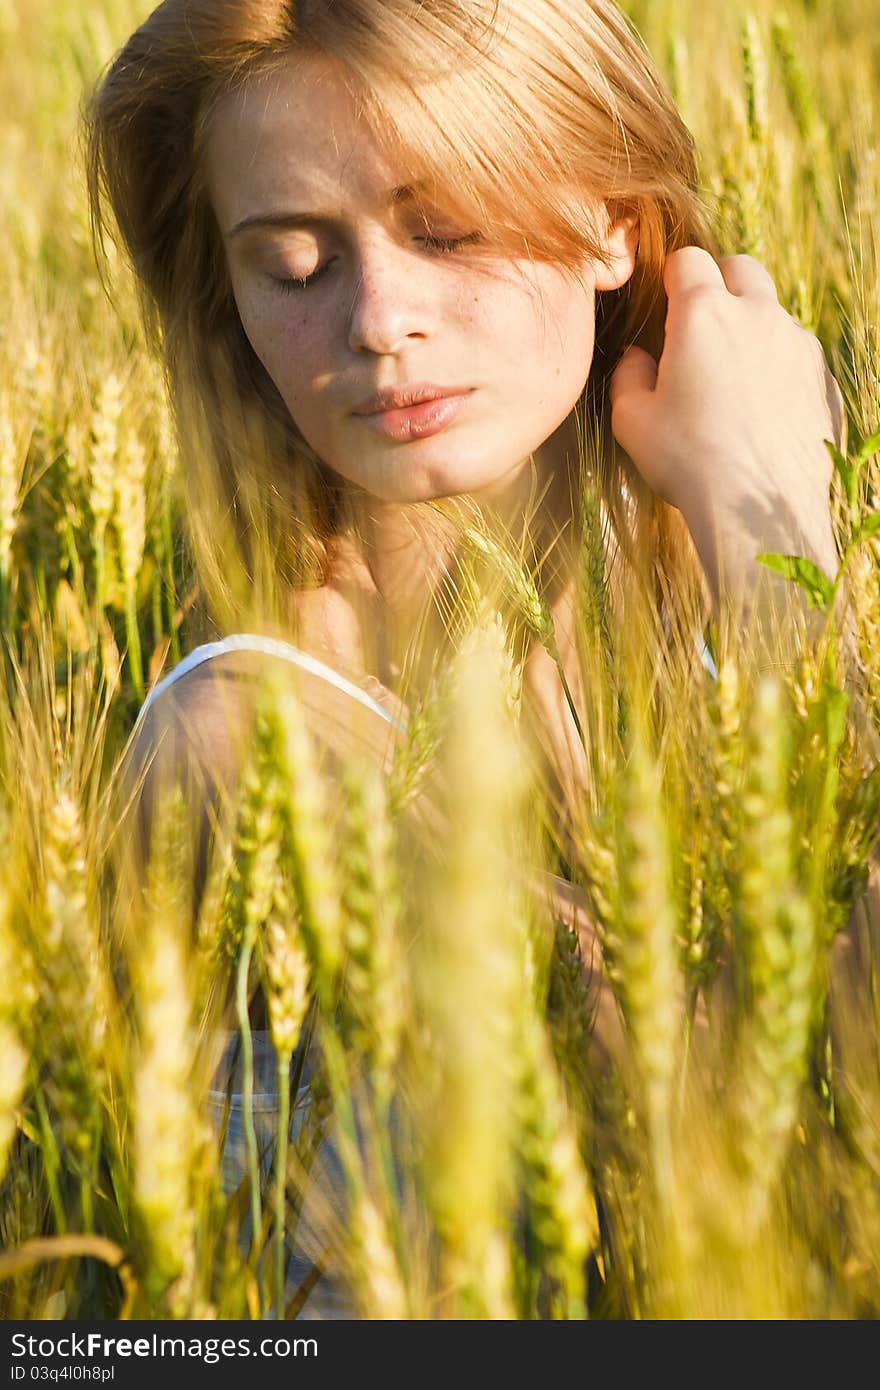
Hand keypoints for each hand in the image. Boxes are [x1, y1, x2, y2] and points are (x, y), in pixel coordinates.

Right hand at [609, 248, 843, 607]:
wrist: (760, 511)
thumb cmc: (688, 463)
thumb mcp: (632, 421)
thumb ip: (627, 375)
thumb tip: (636, 357)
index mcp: (704, 314)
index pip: (688, 260)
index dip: (671, 275)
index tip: (663, 298)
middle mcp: (759, 315)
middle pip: (741, 268)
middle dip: (719, 282)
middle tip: (699, 324)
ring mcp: (799, 344)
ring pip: (773, 312)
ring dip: (751, 327)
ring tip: (731, 378)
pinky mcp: (824, 378)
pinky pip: (797, 356)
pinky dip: (778, 367)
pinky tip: (760, 411)